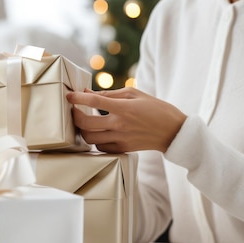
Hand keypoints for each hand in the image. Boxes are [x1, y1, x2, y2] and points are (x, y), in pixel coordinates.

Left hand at [66, 87, 186, 152]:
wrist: (173, 132)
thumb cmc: (155, 109)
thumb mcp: (134, 94)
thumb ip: (110, 94)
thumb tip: (88, 93)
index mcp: (124, 108)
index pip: (93, 102)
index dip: (78, 98)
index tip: (70, 96)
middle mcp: (120, 125)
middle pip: (85, 123)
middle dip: (74, 115)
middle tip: (74, 110)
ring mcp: (120, 139)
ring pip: (89, 138)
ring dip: (83, 130)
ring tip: (85, 122)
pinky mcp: (123, 149)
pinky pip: (100, 147)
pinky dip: (95, 140)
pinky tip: (99, 133)